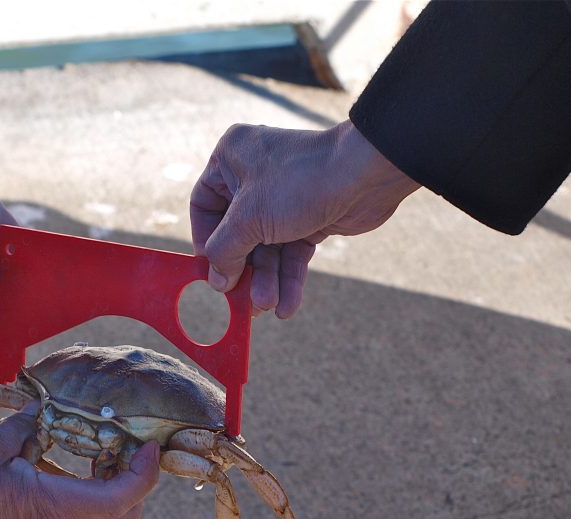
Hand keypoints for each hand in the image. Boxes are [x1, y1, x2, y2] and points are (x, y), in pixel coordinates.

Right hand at [0, 408, 160, 518]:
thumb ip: (23, 426)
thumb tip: (42, 407)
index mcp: (59, 508)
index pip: (126, 495)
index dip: (146, 469)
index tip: (148, 443)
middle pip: (126, 517)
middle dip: (136, 483)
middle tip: (122, 448)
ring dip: (117, 499)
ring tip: (98, 463)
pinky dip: (93, 508)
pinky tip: (67, 478)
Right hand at [190, 121, 419, 317]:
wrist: (366, 175)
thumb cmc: (300, 182)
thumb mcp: (249, 219)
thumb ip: (224, 251)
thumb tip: (216, 281)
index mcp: (230, 159)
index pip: (204, 205)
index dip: (205, 240)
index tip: (212, 269)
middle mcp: (254, 177)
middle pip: (237, 234)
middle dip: (243, 270)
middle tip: (243, 301)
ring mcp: (282, 198)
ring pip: (266, 248)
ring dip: (267, 280)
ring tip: (269, 307)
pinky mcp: (307, 218)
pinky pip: (290, 252)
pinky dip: (288, 278)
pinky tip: (287, 306)